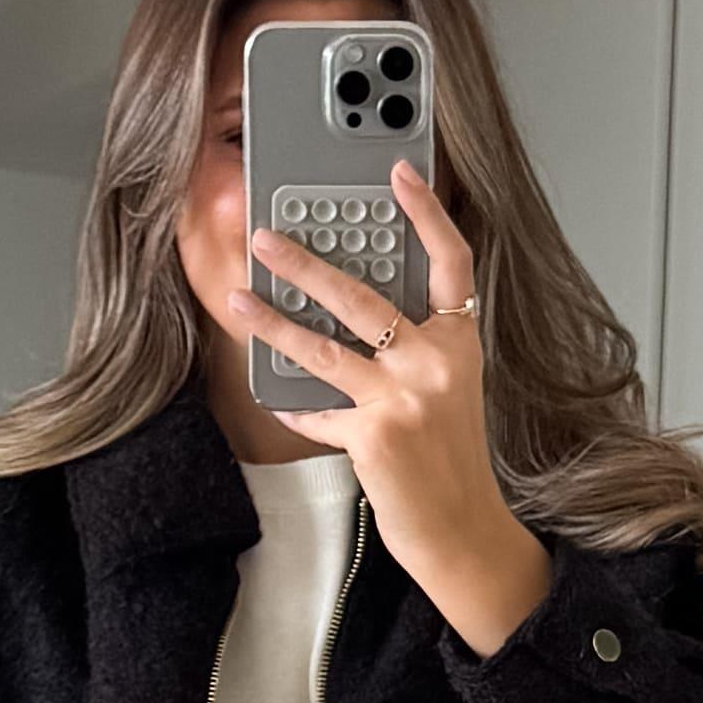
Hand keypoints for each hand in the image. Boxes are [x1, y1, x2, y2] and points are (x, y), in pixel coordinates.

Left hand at [246, 158, 546, 654]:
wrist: (463, 530)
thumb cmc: (452, 461)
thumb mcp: (452, 390)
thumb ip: (418, 347)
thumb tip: (357, 309)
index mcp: (459, 342)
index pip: (451, 260)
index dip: (427, 212)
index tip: (402, 171)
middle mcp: (435, 363)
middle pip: (362, 295)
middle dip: (306, 262)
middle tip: (267, 237)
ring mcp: (403, 399)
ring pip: (323, 346)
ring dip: (273, 321)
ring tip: (239, 297)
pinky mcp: (373, 436)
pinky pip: (316, 410)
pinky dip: (292, 405)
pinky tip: (271, 395)